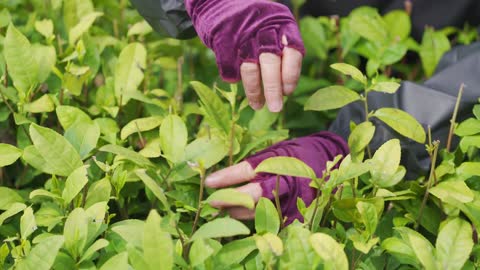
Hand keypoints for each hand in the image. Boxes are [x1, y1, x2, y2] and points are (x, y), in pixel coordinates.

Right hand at [185, 0, 304, 111]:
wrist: (218, 2)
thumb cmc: (251, 24)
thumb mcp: (272, 30)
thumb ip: (281, 53)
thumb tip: (285, 90)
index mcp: (282, 23)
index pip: (293, 52)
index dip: (291, 75)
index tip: (288, 92)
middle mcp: (264, 26)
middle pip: (271, 62)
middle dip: (273, 89)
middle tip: (275, 108)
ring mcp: (242, 32)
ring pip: (250, 67)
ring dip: (254, 90)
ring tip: (257, 104)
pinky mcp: (222, 38)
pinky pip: (229, 66)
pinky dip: (232, 77)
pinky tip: (235, 82)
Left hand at [204, 132, 348, 224]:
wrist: (333, 160)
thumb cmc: (300, 153)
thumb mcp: (279, 150)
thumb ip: (257, 162)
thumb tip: (228, 175)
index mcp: (280, 161)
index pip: (247, 171)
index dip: (226, 178)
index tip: (209, 182)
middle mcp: (286, 182)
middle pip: (252, 196)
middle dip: (229, 200)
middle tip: (212, 201)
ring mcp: (294, 200)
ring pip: (259, 213)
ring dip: (238, 212)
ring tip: (224, 210)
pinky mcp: (300, 214)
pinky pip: (273, 222)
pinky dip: (256, 221)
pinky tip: (243, 219)